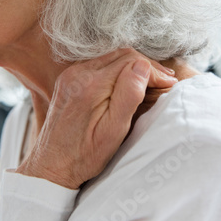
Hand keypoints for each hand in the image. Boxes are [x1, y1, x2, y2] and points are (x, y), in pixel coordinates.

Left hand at [15, 49, 177, 188]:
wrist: (51, 165)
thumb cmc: (84, 155)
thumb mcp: (113, 130)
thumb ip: (129, 95)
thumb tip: (143, 66)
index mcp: (90, 84)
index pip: (131, 61)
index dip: (153, 70)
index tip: (170, 84)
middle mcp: (77, 73)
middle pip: (121, 55)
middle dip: (146, 65)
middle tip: (166, 80)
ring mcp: (70, 74)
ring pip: (110, 58)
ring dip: (132, 66)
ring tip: (152, 80)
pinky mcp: (68, 80)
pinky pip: (99, 65)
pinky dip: (117, 69)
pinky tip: (128, 82)